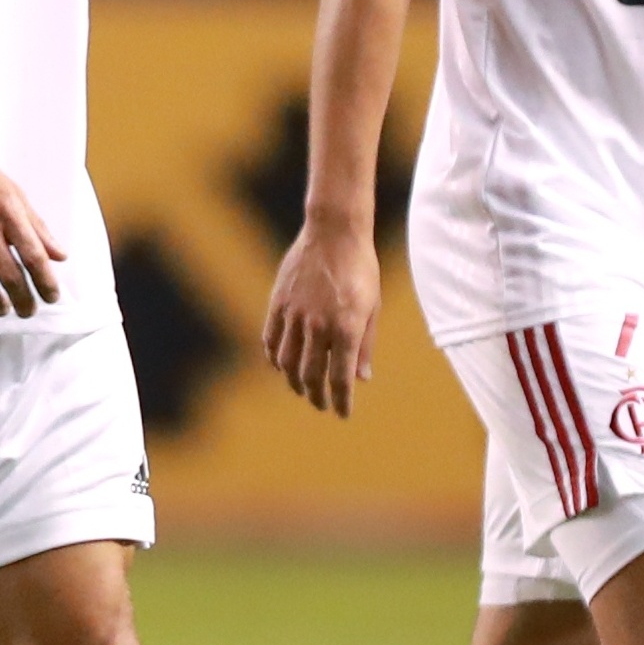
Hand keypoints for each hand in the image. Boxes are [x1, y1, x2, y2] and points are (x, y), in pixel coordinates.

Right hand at [0, 136, 62, 316]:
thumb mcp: (11, 190)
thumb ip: (36, 225)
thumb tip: (59, 254)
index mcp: (8, 210)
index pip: (34, 255)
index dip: (46, 282)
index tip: (51, 297)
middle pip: (11, 275)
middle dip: (24, 300)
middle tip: (28, 310)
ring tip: (3, 310)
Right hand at [263, 214, 380, 417]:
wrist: (334, 231)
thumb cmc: (360, 268)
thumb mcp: (372, 307)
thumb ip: (365, 345)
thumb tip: (363, 378)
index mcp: (346, 328)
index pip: (341, 378)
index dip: (341, 401)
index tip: (342, 414)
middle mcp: (318, 326)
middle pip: (311, 375)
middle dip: (317, 396)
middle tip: (321, 404)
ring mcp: (295, 315)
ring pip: (287, 362)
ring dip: (293, 381)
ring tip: (301, 388)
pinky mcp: (278, 303)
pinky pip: (271, 340)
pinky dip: (274, 358)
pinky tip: (280, 365)